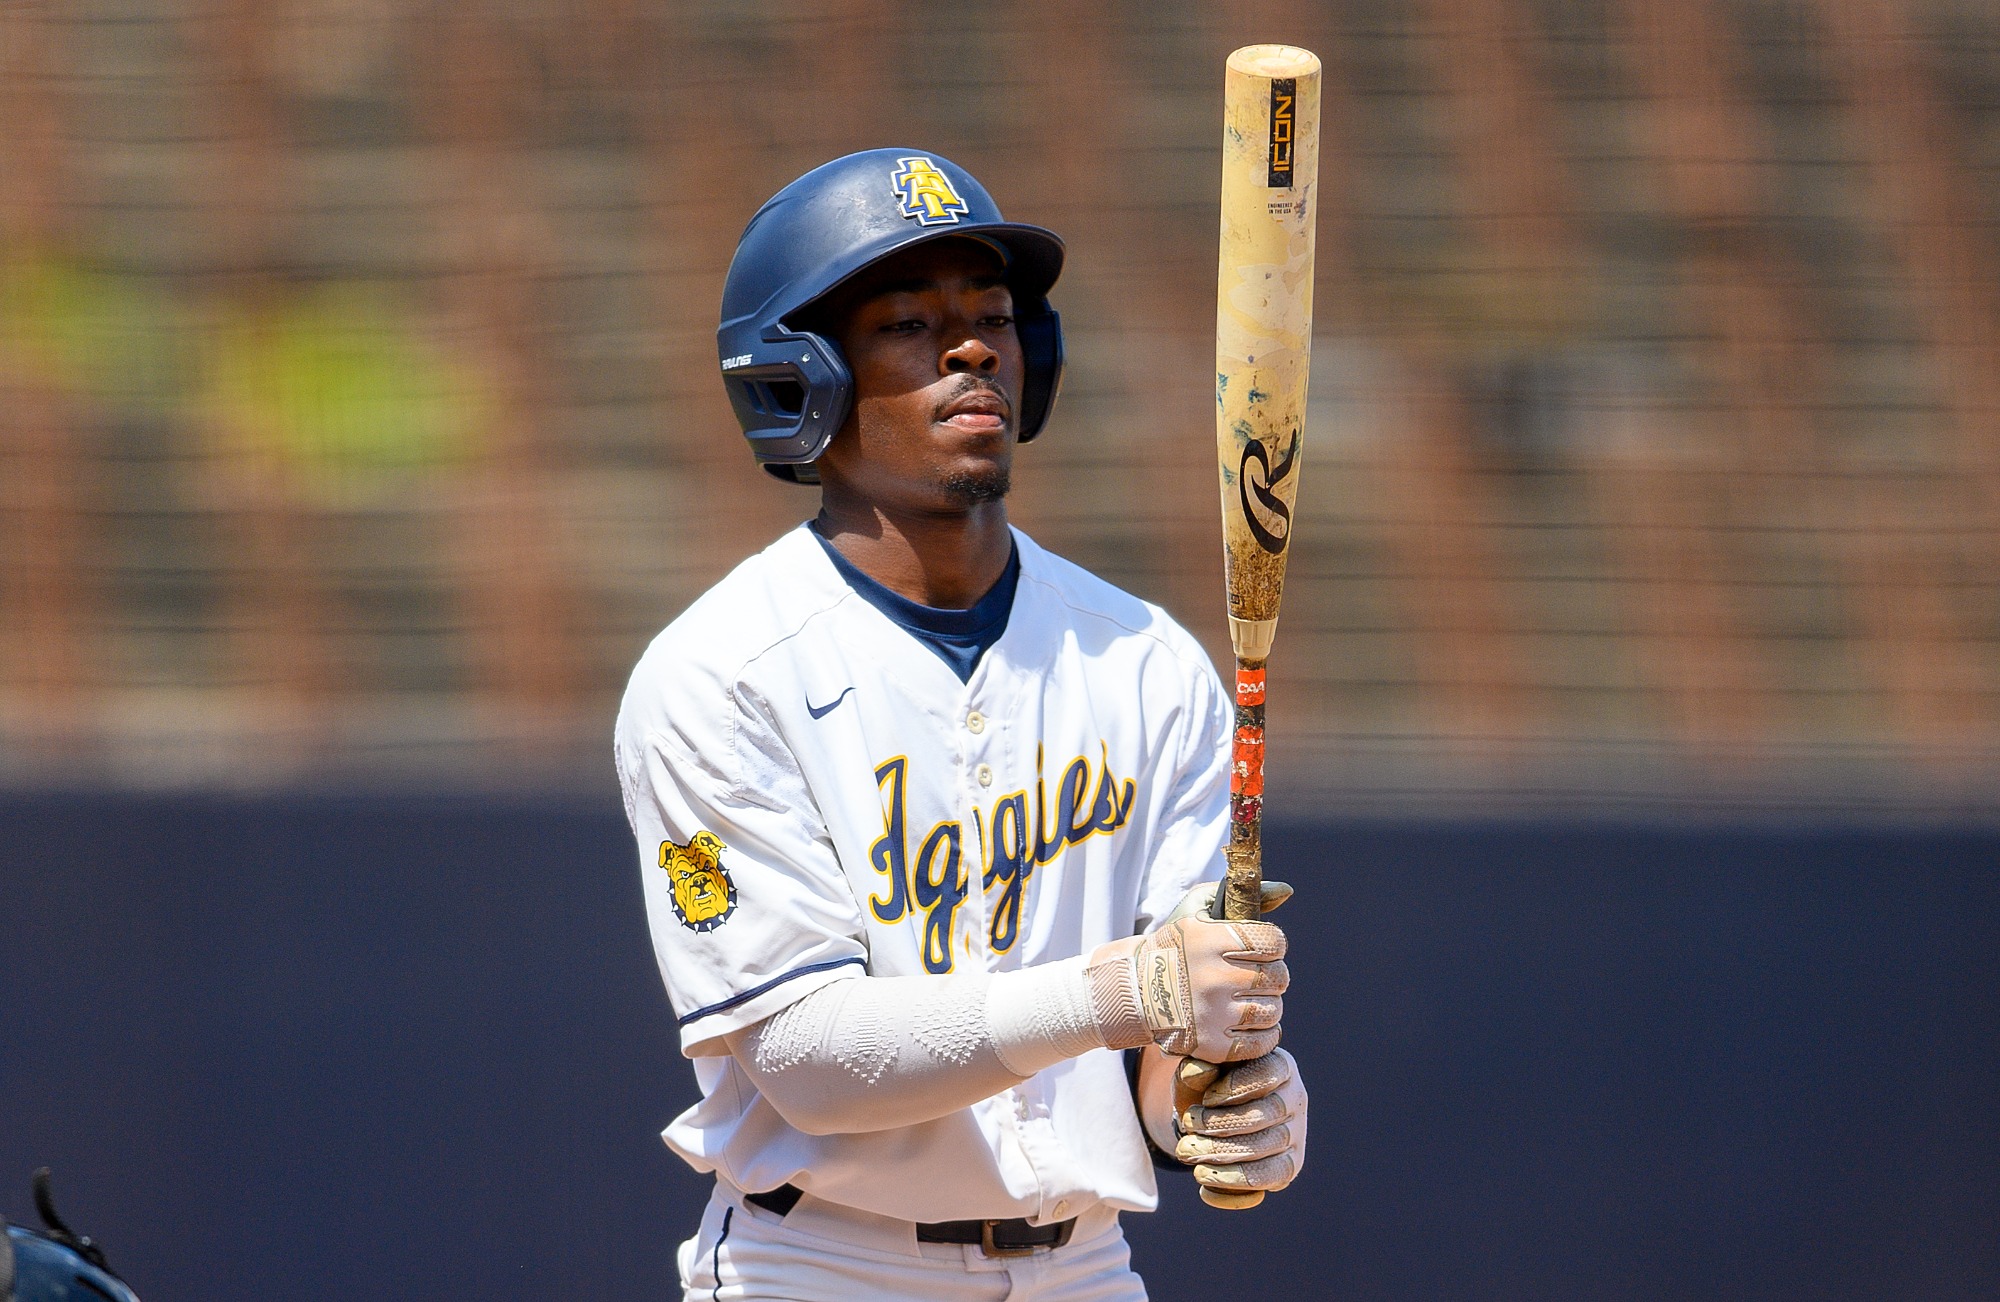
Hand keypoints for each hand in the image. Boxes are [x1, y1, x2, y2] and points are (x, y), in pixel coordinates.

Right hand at [1085, 883, 1287, 1061]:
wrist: (1136, 991)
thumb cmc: (1175, 946)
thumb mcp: (1198, 909)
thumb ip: (1244, 894)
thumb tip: (1287, 890)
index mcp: (1210, 941)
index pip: (1273, 942)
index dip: (1273, 944)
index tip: (1261, 948)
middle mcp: (1212, 978)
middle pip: (1277, 977)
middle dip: (1273, 974)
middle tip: (1256, 974)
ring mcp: (1212, 1014)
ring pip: (1273, 1010)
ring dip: (1269, 1003)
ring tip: (1251, 997)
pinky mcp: (1212, 1044)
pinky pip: (1261, 1042)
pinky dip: (1266, 1033)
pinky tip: (1254, 1022)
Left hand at [1175, 1048, 1305, 1196]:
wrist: (1213, 1122)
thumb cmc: (1208, 1089)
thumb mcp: (1198, 1076)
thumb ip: (1195, 1070)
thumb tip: (1197, 1069)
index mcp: (1279, 1065)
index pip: (1268, 1072)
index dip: (1235, 1088)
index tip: (1206, 1099)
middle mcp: (1295, 1099)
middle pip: (1266, 1114)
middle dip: (1222, 1124)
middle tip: (1189, 1126)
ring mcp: (1296, 1134)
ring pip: (1266, 1147)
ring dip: (1222, 1153)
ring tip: (1187, 1152)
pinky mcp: (1290, 1165)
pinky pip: (1268, 1178)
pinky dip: (1233, 1181)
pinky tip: (1203, 1178)